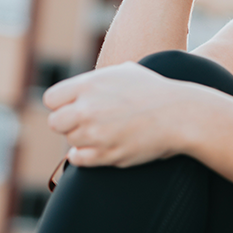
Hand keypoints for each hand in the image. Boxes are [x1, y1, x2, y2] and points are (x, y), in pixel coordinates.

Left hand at [44, 63, 185, 167]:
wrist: (180, 114)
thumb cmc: (154, 91)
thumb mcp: (123, 72)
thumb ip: (94, 80)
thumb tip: (76, 88)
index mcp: (90, 84)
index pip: (51, 99)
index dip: (62, 104)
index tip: (75, 107)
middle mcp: (88, 108)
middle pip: (56, 123)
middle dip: (69, 123)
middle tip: (87, 122)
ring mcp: (96, 133)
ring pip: (71, 140)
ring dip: (83, 138)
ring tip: (106, 131)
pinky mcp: (106, 154)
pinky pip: (78, 159)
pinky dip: (87, 155)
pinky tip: (102, 146)